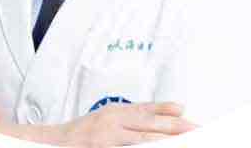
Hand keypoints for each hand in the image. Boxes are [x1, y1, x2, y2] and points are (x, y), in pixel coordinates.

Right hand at [52, 101, 197, 146]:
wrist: (52, 143)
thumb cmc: (82, 134)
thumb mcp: (109, 118)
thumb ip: (137, 114)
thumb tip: (174, 108)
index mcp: (116, 112)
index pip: (149, 112)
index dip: (171, 115)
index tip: (192, 120)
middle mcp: (112, 122)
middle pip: (150, 126)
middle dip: (177, 129)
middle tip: (198, 133)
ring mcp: (106, 138)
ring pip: (143, 140)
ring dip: (167, 142)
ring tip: (187, 143)